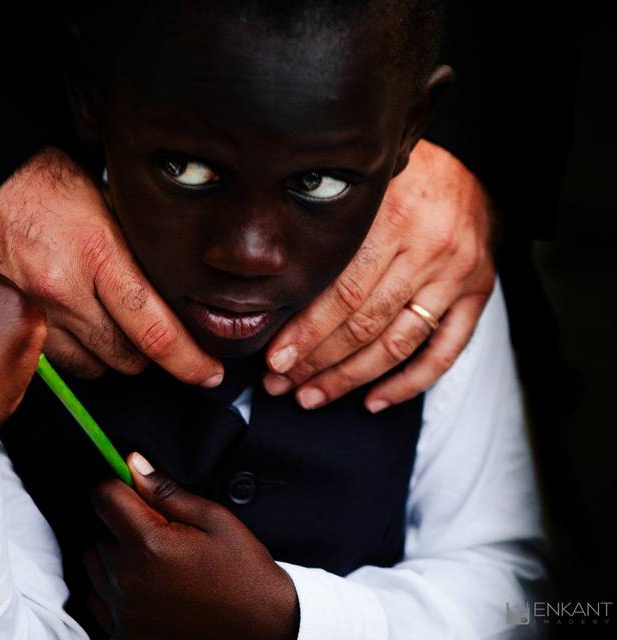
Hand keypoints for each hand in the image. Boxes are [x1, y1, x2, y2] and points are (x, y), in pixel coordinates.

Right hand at [0, 146, 223, 386]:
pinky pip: (58, 364)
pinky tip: (76, 323)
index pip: (153, 329)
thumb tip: (178, 298)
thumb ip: (140, 255)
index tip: (209, 374)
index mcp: (98, 254)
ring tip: (106, 321)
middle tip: (149, 330)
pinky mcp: (13, 324)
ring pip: (93, 367)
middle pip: (126, 357)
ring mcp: (34, 312)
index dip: (189, 361)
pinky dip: (76, 353)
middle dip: (146, 353)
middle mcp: (63, 290)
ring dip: (108, 354)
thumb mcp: (109, 207)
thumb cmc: (50, 187)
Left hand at [85, 453, 298, 639]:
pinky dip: (114, 591)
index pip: (103, 497)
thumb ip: (166, 492)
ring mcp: (123, 613)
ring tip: (155, 564)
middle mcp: (128, 580)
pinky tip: (147, 590)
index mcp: (148, 545)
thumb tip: (133, 465)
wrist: (263, 631)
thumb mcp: (214, 520)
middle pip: (98, 532)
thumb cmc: (245, 576)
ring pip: (95, 566)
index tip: (134, 493)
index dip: (118, 487)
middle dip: (121, 525)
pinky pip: (97, 601)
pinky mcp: (123, 636)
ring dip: (115, 558)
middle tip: (159, 535)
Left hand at [262, 139, 495, 411]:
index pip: (343, 292)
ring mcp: (458, 275)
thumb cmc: (404, 176)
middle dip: (318, 361)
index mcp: (394, 218)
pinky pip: (445, 352)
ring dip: (352, 378)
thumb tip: (272, 280)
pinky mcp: (478, 294)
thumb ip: (331, 227)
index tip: (275, 360)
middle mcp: (430, 249)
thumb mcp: (366, 186)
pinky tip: (374, 401)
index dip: (306, 332)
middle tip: (281, 384)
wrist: (477, 165)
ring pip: (398, 343)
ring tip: (312, 396)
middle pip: (365, 323)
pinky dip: (409, 383)